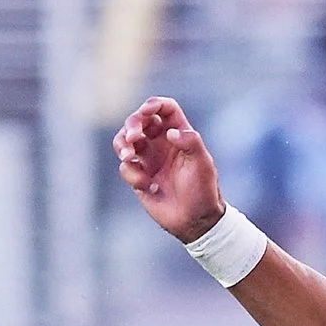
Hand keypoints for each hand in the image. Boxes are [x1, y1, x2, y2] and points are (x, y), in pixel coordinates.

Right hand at [113, 97, 225, 240]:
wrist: (195, 220)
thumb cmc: (203, 190)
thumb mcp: (203, 164)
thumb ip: (191, 142)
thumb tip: (170, 132)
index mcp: (179, 133)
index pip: (165, 109)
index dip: (154, 105)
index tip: (146, 111)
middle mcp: (162, 142)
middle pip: (140, 120)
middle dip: (132, 124)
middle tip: (133, 137)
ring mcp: (149, 158)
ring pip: (125, 140)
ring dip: (122, 144)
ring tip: (128, 156)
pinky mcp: (138, 176)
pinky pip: (126, 167)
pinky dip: (132, 174)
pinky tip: (149, 186)